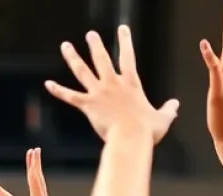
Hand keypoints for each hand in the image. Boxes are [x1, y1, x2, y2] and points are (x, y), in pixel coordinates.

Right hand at [0, 149, 78, 195]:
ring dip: (34, 174)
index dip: (32, 167)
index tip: (31, 153)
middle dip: (34, 165)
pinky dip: (28, 192)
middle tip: (33, 150)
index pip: (35, 182)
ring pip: (37, 187)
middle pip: (37, 180)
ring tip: (31, 164)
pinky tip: (26, 194)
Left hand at [45, 27, 178, 143]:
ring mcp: (99, 93)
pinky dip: (58, 90)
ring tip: (65, 46)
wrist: (130, 139)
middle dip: (95, 45)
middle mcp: (113, 84)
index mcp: (131, 83)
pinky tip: (48, 84)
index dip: (125, 41)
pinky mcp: (88, 106)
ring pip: (82, 71)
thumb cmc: (147, 131)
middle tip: (90, 35)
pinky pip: (70, 96)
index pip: (128, 56)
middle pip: (102, 59)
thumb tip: (175, 105)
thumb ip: (168, 110)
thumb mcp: (162, 119)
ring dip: (73, 57)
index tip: (122, 28)